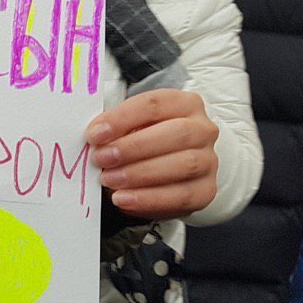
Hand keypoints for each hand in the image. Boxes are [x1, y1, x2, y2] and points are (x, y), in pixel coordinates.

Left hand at [86, 89, 218, 220]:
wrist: (171, 168)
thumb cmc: (145, 139)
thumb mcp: (130, 125)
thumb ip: (116, 127)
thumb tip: (94, 137)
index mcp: (183, 103)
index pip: (154, 104)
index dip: (122, 118)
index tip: (95, 134)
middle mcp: (202, 129)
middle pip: (175, 133)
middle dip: (132, 147)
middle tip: (101, 158)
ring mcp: (209, 160)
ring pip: (183, 165)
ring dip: (139, 174)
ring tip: (109, 179)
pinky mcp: (206, 190)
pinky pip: (181, 196)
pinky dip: (148, 199)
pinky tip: (123, 198)